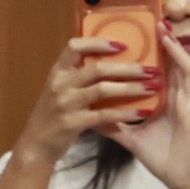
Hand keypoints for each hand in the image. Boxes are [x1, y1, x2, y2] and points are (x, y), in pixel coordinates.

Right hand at [14, 31, 162, 164]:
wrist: (35, 145)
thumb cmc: (52, 115)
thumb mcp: (60, 90)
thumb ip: (79, 77)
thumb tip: (112, 61)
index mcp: (58, 72)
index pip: (75, 46)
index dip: (99, 43)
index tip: (123, 45)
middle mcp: (60, 85)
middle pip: (97, 68)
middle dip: (129, 67)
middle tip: (152, 68)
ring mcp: (65, 104)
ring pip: (103, 89)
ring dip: (132, 87)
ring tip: (153, 86)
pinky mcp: (73, 123)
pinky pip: (104, 115)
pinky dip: (126, 113)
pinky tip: (143, 112)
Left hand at [113, 32, 189, 187]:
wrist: (179, 177)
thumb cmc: (160, 156)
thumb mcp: (132, 136)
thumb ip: (114, 125)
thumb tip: (91, 116)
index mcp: (168, 99)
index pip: (160, 70)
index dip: (154, 52)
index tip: (141, 35)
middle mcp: (182, 97)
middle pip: (175, 65)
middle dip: (168, 44)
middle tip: (157, 23)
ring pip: (188, 71)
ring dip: (179, 53)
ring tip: (168, 36)